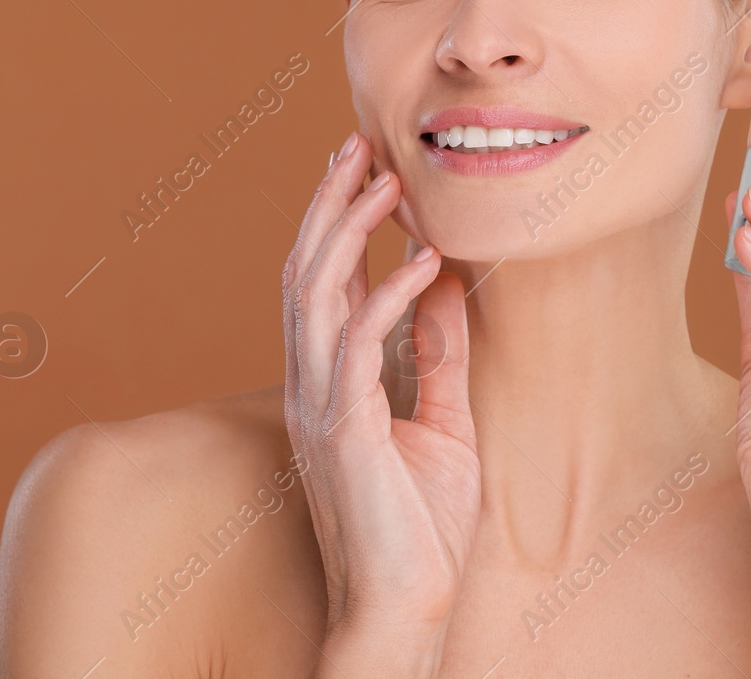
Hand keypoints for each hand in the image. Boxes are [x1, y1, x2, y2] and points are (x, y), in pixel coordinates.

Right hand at [283, 131, 478, 674]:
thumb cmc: (422, 527)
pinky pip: (356, 345)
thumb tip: (445, 286)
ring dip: (349, 230)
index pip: (323, 283)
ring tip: (384, 179)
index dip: (338, 221)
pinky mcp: (343, 432)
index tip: (366, 167)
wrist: (408, 607)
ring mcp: (319, 407)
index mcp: (329, 383)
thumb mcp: (443, 422)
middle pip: (305, 271)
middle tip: (356, 143)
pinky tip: (423, 260)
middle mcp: (312, 386)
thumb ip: (436, 355)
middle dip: (328, 202)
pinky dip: (389, 294)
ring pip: (316, 293)